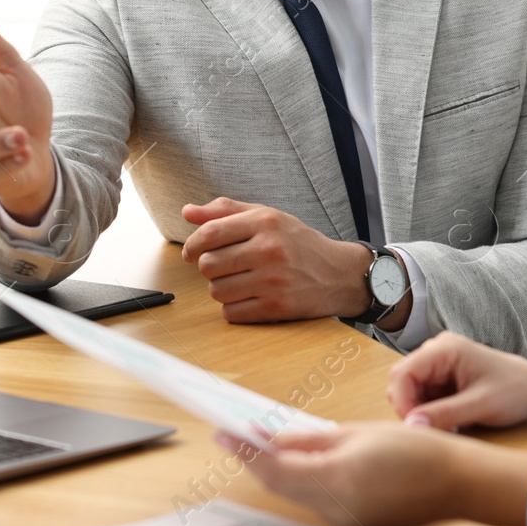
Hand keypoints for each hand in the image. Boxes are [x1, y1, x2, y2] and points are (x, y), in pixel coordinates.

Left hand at [180, 199, 394, 323]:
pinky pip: (231, 313)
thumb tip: (187, 212)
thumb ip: (226, 212)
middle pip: (208, 265)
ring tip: (240, 282)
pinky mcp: (277, 307)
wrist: (339, 274)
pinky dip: (234, 309)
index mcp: (265, 222)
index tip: (191, 253)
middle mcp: (269, 249)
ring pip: (217, 291)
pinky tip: (249, 298)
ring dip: (222, 289)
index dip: (192, 245)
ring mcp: (273, 280)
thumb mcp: (267, 217)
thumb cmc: (298, 243)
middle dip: (210, 268)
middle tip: (225, 267)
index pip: (209, 233)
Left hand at [215, 424, 526, 525]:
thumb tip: (275, 438)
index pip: (275, 467)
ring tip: (266, 442)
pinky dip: (305, 481)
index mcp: (336, 480)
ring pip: (298, 493)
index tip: (224, 434)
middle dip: (257, 460)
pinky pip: (318, 501)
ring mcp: (344, 523)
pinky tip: (303, 461)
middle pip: (281, 484)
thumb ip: (312, 440)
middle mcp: (335, 509)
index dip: (245, 450)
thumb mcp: (358, 432)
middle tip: (236, 434)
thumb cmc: (417, 449)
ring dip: (280, 470)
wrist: (457, 482)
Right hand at [388, 331, 526, 448]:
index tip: (415, 429)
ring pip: (409, 392)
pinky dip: (430, 413)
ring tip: (447, 427)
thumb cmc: (514, 392)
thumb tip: (411, 427)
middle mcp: (436, 351)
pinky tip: (450, 422)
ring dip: (421, 412)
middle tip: (432, 431)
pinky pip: (422, 397)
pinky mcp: (441, 378)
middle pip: (402, 381)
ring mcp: (437, 364)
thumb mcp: (481, 406)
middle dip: (411, 408)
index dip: (403, 402)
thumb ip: (445, 415)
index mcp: (445, 348)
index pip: (403, 374)